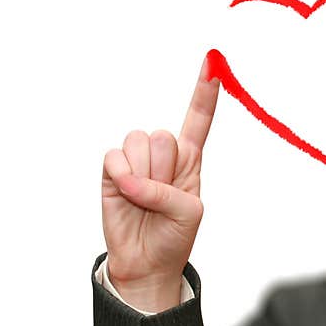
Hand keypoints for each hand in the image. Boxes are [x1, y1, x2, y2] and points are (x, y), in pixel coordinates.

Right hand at [101, 54, 220, 311]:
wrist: (146, 263)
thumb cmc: (174, 237)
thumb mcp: (188, 214)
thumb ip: (167, 193)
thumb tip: (131, 180)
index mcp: (190, 159)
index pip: (198, 119)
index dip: (205, 92)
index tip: (213, 62)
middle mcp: (164, 154)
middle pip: (163, 135)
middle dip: (164, 170)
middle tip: (162, 196)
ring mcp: (136, 160)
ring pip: (138, 142)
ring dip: (143, 175)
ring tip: (144, 199)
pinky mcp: (112, 170)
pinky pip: (114, 157)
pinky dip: (121, 176)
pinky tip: (125, 193)